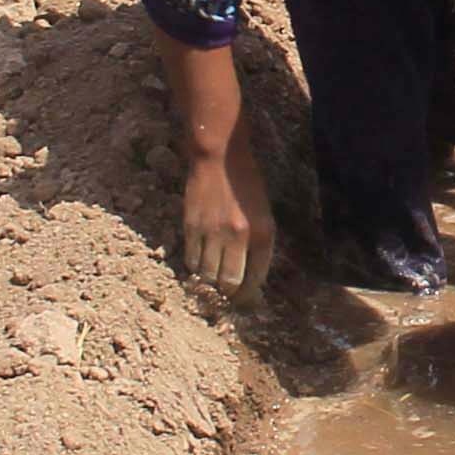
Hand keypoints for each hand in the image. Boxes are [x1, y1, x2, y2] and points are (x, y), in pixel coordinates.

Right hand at [180, 129, 279, 297]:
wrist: (219, 157)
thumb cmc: (246, 183)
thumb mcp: (263, 213)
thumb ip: (259, 242)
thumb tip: (250, 273)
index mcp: (263, 233)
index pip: (256, 278)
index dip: (249, 293)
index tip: (244, 297)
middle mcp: (239, 236)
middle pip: (230, 282)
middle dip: (229, 292)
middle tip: (226, 292)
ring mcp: (213, 232)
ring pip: (208, 275)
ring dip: (210, 281)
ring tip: (211, 278)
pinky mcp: (191, 227)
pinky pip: (191, 260)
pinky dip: (195, 266)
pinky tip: (199, 261)